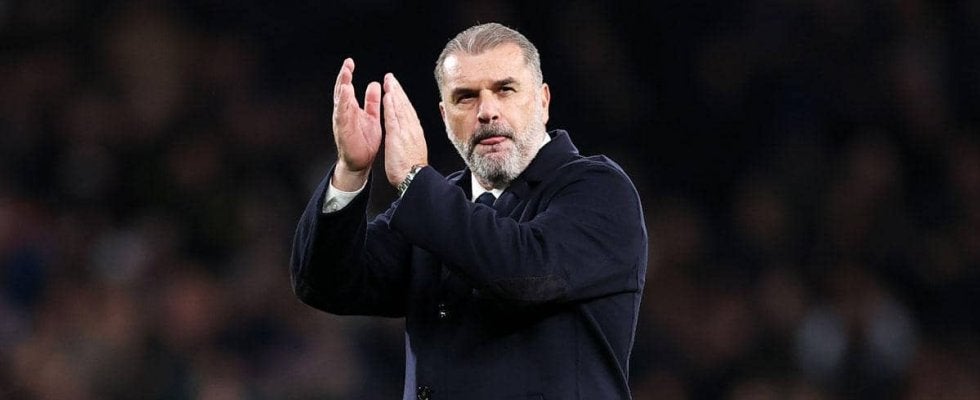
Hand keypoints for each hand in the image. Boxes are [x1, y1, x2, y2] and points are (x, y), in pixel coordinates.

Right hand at [331, 58, 381, 190]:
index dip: (347, 75)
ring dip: (342, 91)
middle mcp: (344, 113)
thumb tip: (375, 84)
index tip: (349, 62)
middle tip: (346, 65)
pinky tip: (345, 98)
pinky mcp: (344, 132)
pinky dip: (343, 108)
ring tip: (345, 78)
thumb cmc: (365, 140)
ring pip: (340, 103)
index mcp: (351, 109)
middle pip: (341, 92)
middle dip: (343, 78)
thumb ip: (371, 101)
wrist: (361, 162)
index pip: (348, 88)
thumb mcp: (371, 116)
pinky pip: (342, 118)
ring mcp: (342, 123)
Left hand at [382, 73, 427, 186]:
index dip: (402, 100)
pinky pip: (393, 117)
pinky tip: (387, 96)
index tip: (397, 90)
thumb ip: (412, 142)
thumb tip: (411, 138)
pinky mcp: (397, 136)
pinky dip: (391, 105)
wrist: (414, 179)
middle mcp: (412, 129)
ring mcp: (405, 132)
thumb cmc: (413, 171)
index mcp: (415, 133)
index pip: (408, 112)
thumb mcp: (415, 152)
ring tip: (389, 81)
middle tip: (392, 78)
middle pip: (405, 106)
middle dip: (398, 91)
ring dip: (394, 93)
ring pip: (400, 108)